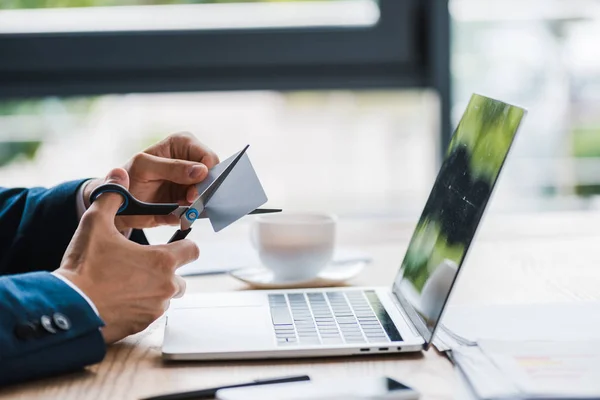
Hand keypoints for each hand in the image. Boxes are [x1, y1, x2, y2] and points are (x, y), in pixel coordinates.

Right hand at [57, 168, 198, 343]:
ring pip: (166, 296)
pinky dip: (141, 307)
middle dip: (166, 271)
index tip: (172, 245)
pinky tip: (120, 299)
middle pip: (180, 276)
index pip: (193, 250)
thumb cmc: (85, 266)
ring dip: (154, 290)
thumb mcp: (95, 224)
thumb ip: (112, 197)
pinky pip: (150, 313)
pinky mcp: (143, 326)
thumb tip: (119, 174)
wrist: (69, 309)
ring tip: (128, 282)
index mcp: (163, 260)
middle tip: (141, 266)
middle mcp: (166, 286)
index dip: (183, 245)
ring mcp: (156, 308)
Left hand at [84, 132, 218, 230]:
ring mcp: (194, 181)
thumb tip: (202, 171)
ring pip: (211, 194)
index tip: (193, 190)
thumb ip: (173, 168)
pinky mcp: (192, 200)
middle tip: (187, 200)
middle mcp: (192, 160)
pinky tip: (177, 212)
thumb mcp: (144, 168)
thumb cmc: (127, 178)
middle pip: (215, 176)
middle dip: (204, 191)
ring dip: (197, 204)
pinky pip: (202, 209)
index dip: (206, 174)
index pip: (208, 157)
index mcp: (182, 143)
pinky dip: (192, 214)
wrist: (117, 204)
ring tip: (177, 206)